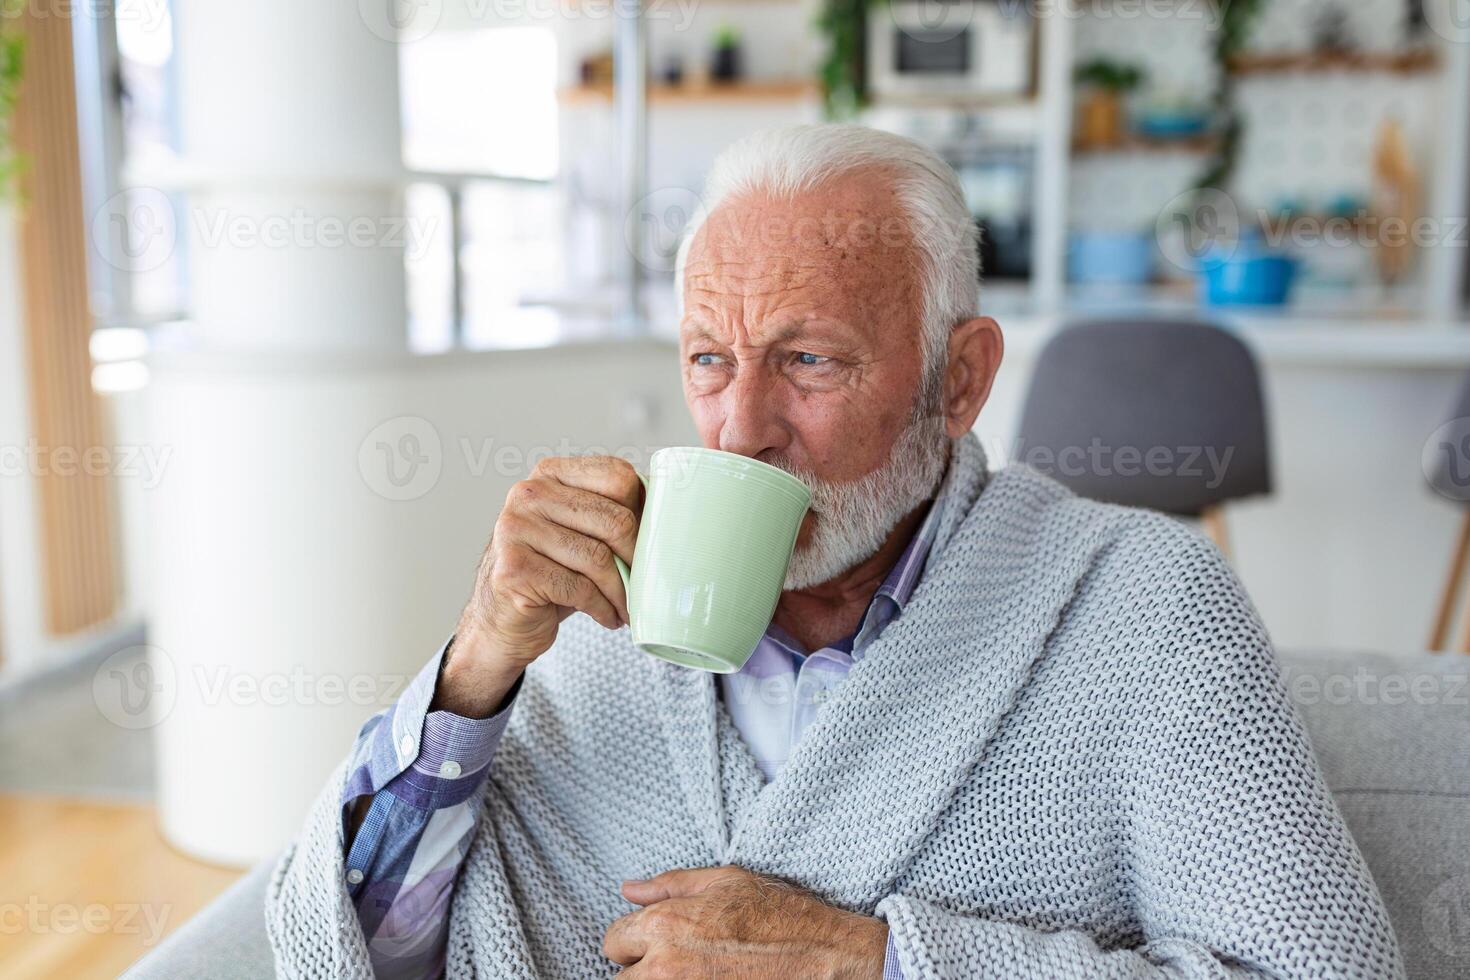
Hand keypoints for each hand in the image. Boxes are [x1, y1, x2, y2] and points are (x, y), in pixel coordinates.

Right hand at [435, 455, 642, 717]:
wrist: (503, 619)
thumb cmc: (553, 571)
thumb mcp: (580, 532)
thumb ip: (611, 511)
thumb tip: (675, 512)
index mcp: (550, 474)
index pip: (618, 477)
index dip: (645, 514)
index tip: (652, 544)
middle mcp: (527, 494)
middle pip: (613, 520)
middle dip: (638, 559)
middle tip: (647, 583)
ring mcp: (515, 530)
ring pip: (597, 558)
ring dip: (623, 592)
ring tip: (628, 606)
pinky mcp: (513, 569)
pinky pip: (578, 588)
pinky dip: (602, 608)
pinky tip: (607, 617)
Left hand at [603, 866, 887, 978]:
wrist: (827, 959)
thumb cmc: (782, 916)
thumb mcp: (727, 881)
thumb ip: (670, 885)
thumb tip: (629, 890)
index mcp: (665, 925)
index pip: (613, 941)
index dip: (634, 940)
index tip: (656, 944)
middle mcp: (665, 968)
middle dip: (641, 972)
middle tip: (680, 965)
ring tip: (694, 976)